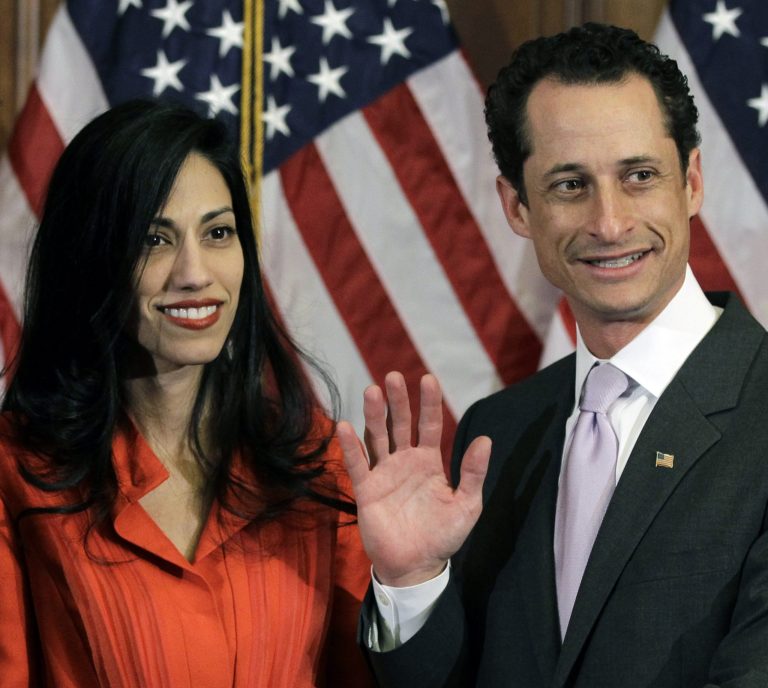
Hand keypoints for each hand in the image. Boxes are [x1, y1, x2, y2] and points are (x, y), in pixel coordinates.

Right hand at [337, 371, 490, 586]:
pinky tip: (344, 426)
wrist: (416, 566)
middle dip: (398, 401)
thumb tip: (485, 440)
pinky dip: (350, 447)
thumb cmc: (443, 536)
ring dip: (374, 415)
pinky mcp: (366, 490)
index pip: (429, 425)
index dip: (429, 403)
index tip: (428, 379)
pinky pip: (357, 465)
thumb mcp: (467, 505)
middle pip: (400, 424)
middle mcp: (405, 461)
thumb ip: (473, 473)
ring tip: (372, 391)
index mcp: (429, 461)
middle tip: (393, 377)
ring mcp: (384, 473)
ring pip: (377, 438)